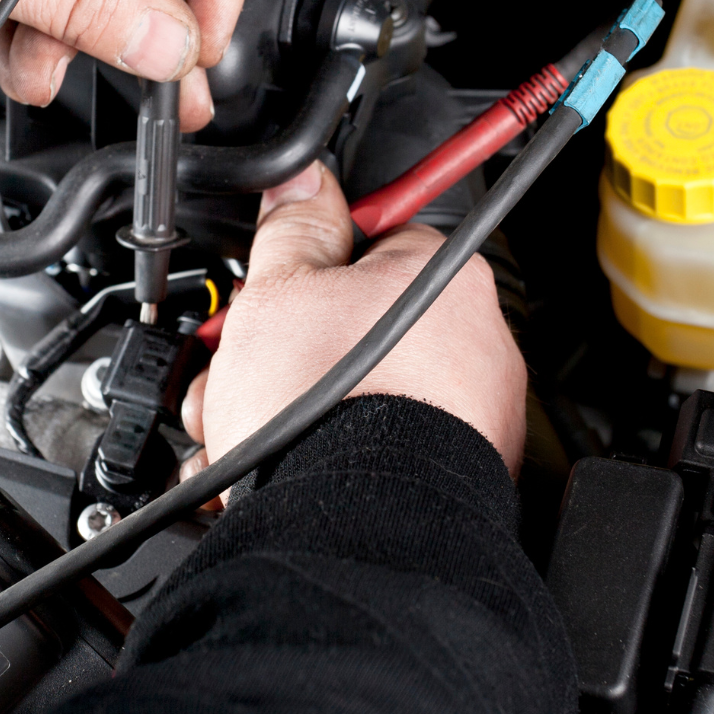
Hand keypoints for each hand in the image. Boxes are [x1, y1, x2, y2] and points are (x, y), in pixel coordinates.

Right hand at [180, 162, 526, 483]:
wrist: (351, 529)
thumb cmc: (326, 412)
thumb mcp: (278, 292)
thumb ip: (291, 229)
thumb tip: (302, 183)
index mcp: (444, 278)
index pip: (371, 244)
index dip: (304, 270)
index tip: (273, 293)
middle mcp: (475, 346)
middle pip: (354, 329)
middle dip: (281, 353)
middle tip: (237, 371)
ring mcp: (469, 421)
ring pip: (356, 399)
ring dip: (286, 413)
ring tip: (239, 435)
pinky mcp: (449, 483)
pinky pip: (373, 458)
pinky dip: (320, 464)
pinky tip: (268, 477)